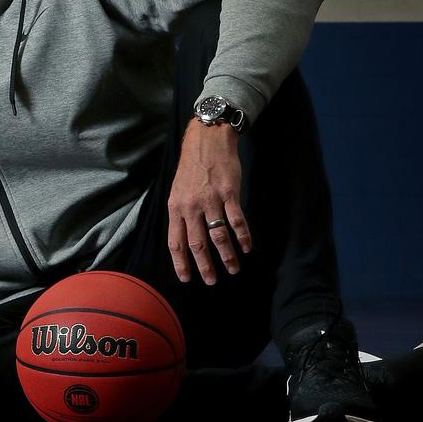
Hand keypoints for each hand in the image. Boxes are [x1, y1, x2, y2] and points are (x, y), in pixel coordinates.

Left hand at [166, 118, 251, 283]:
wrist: (207, 140)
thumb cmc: (192, 167)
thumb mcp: (178, 190)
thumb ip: (181, 213)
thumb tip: (184, 240)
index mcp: (175, 207)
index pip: (175, 241)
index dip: (180, 262)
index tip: (185, 278)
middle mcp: (191, 206)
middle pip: (197, 243)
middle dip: (204, 266)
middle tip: (211, 281)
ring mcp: (211, 200)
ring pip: (218, 236)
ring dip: (227, 256)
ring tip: (233, 269)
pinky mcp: (229, 193)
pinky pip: (236, 220)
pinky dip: (243, 236)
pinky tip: (247, 248)